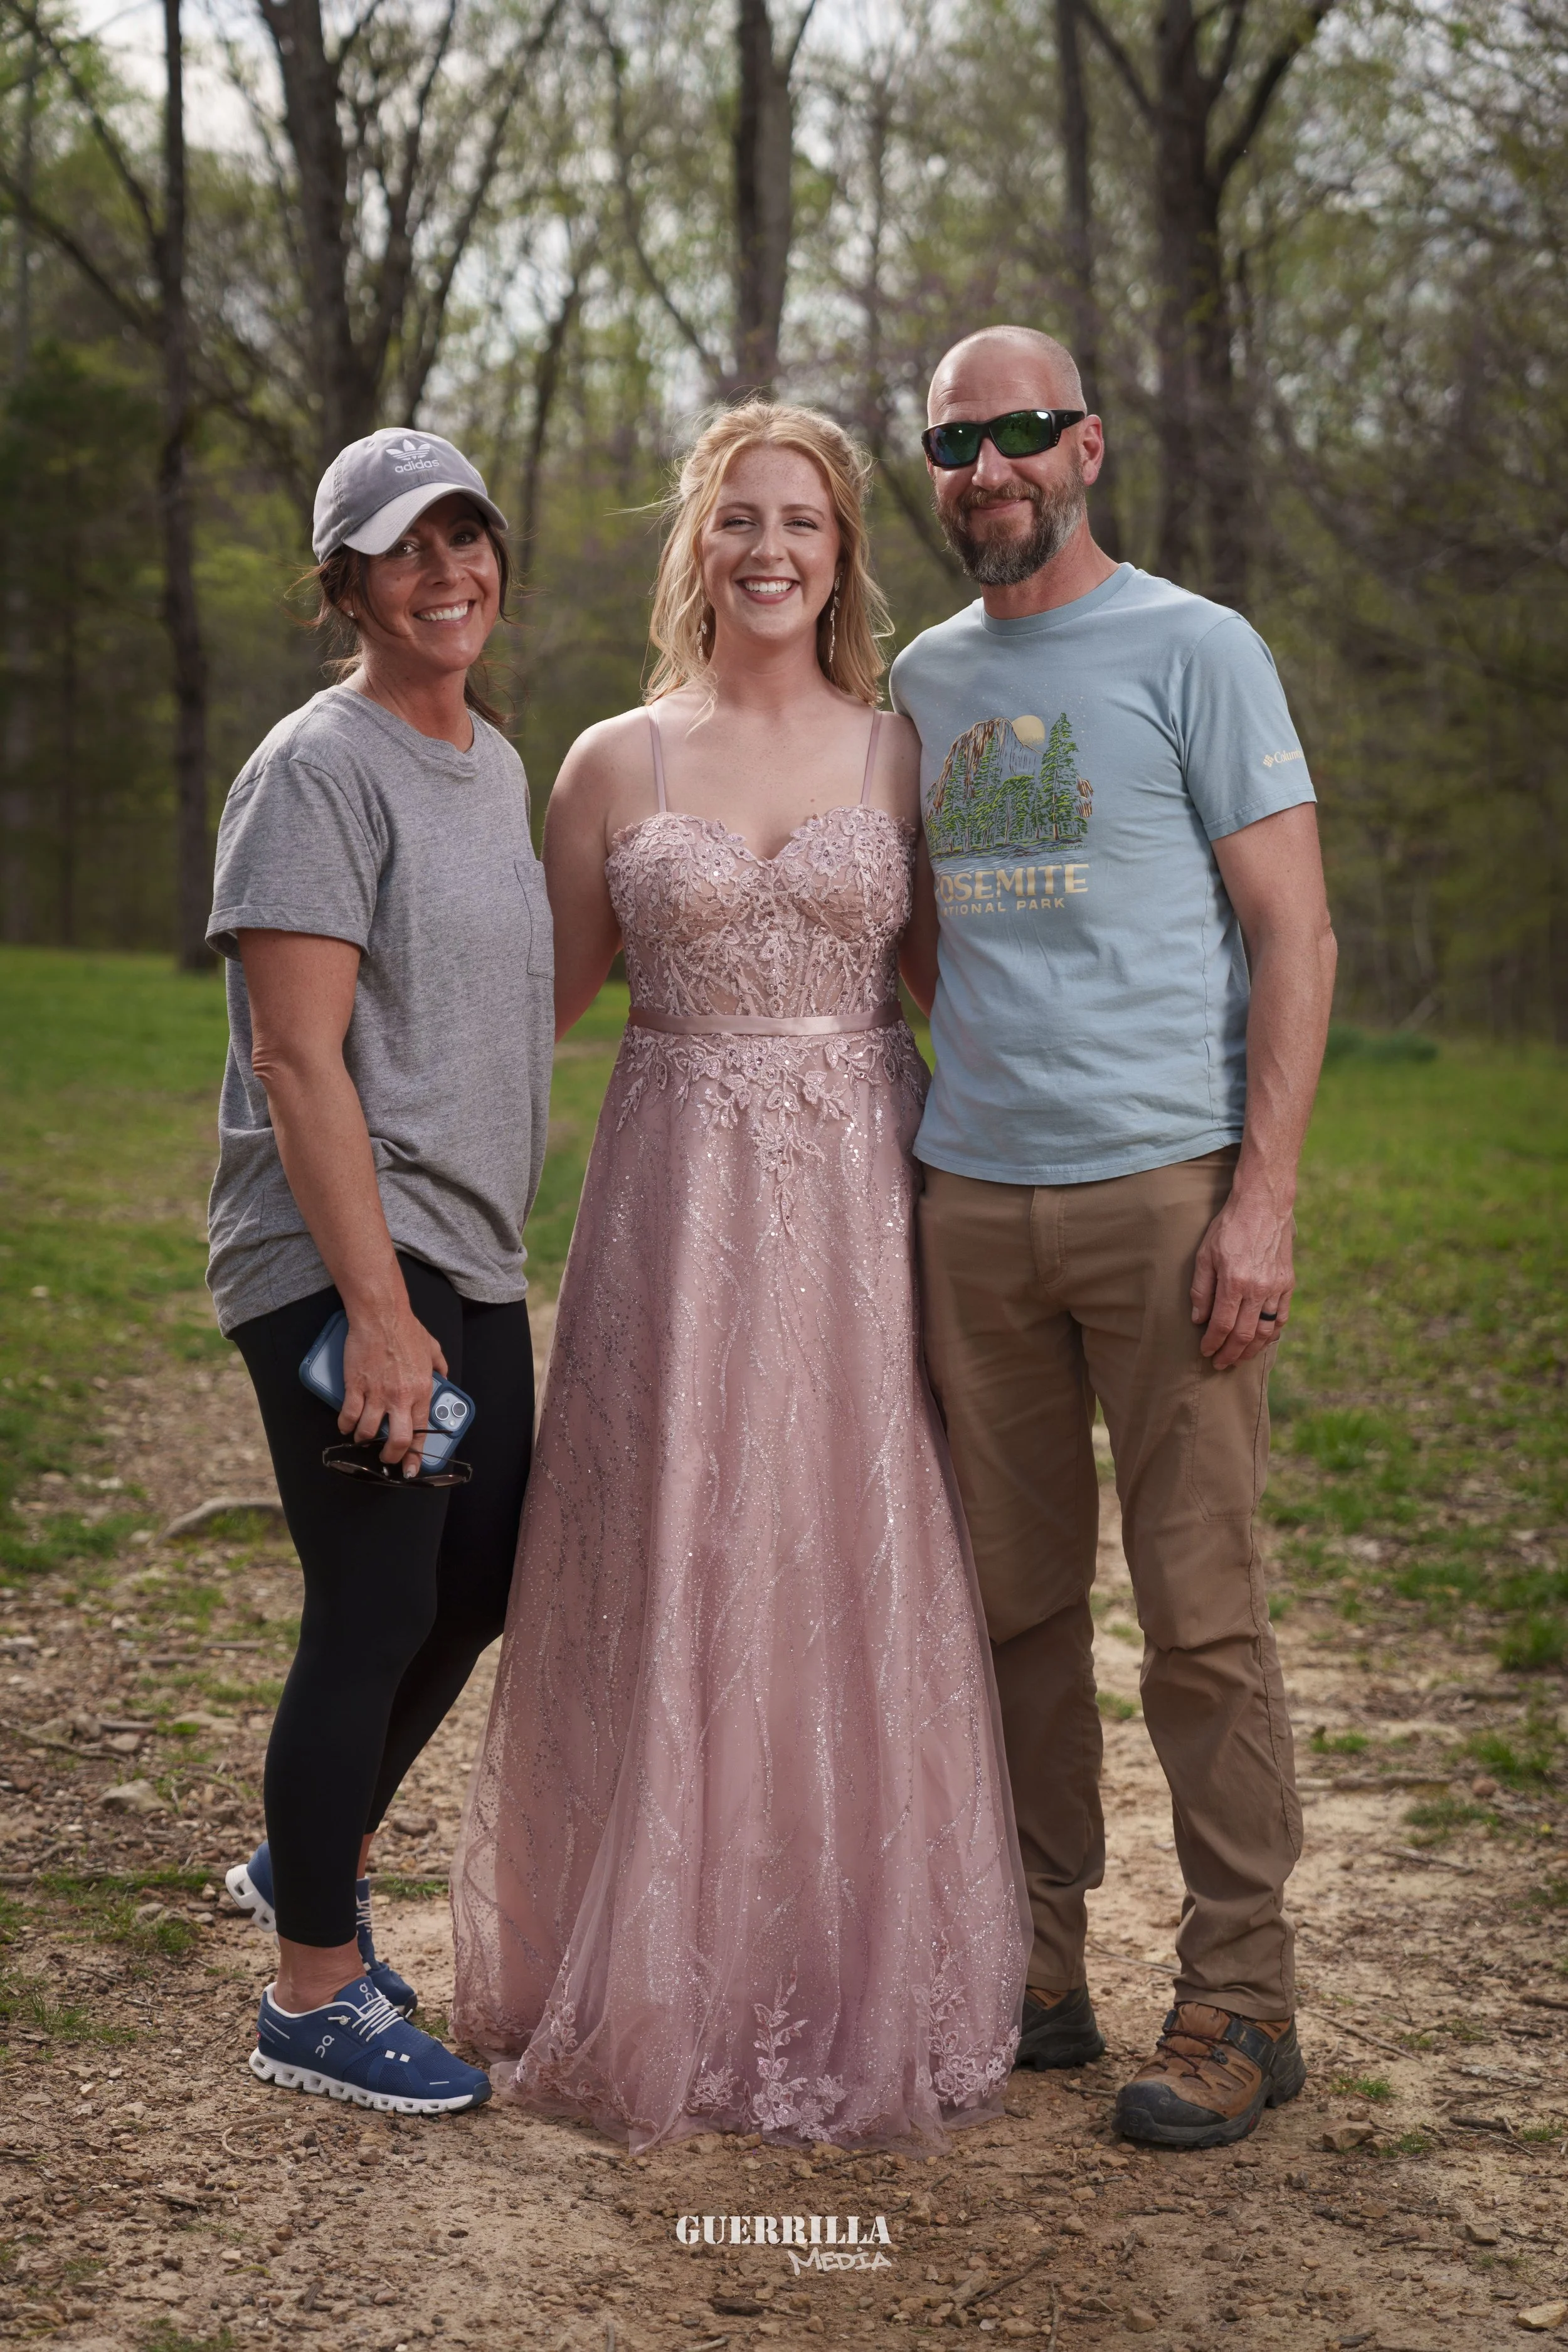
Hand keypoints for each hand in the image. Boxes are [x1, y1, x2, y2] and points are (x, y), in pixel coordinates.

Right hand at [339, 1300, 447, 1476]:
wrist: (381, 1316)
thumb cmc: (406, 1329)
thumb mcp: (432, 1348)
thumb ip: (439, 1365)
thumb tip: (444, 1375)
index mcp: (421, 1391)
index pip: (420, 1432)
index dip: (416, 1456)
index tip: (412, 1469)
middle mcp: (400, 1397)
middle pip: (396, 1441)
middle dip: (390, 1456)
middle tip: (386, 1457)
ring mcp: (376, 1393)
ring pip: (368, 1432)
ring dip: (364, 1439)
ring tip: (363, 1437)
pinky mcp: (355, 1386)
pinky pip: (348, 1415)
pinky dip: (345, 1424)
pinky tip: (346, 1425)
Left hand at [1190, 1185, 1294, 1370]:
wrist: (1263, 1205)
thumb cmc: (1229, 1227)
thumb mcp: (1205, 1254)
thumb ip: (1201, 1289)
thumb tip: (1198, 1319)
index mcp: (1234, 1282)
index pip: (1221, 1325)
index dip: (1212, 1343)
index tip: (1205, 1352)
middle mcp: (1258, 1289)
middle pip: (1244, 1334)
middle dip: (1230, 1353)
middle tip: (1219, 1363)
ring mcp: (1276, 1287)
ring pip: (1266, 1331)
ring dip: (1252, 1350)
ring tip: (1238, 1357)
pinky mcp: (1288, 1283)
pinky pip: (1281, 1317)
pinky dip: (1272, 1333)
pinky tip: (1262, 1340)